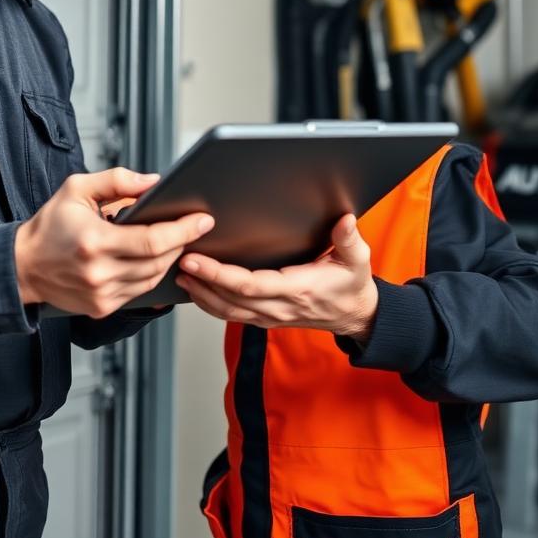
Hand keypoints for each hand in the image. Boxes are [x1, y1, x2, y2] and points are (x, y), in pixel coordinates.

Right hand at [15, 168, 213, 317]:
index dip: (183, 230)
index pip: (153, 241)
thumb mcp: (77, 189)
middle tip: (194, 226)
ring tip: (176, 239)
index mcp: (94, 241)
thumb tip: (152, 182)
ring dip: (170, 259)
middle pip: (159, 262)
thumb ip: (117, 180)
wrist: (23, 266)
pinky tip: (156, 258)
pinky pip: (140, 291)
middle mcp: (99, 273)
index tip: (203, 219)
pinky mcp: (102, 308)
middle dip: (181, 242)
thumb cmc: (49, 226)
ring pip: (153, 279)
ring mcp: (102, 295)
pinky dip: (152, 274)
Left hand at [175, 213, 378, 341]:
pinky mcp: (265, 317)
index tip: (196, 259)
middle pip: (230, 298)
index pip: (249, 285)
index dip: (218, 274)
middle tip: (179, 261)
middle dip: (201, 280)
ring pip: (227, 310)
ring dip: (201, 294)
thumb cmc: (351, 285)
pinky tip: (196, 290)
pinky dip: (210, 303)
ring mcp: (270, 315)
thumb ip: (350, 240)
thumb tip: (345, 220)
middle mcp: (278, 306)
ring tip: (180, 275)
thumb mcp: (357, 260)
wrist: (354, 315)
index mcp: (297, 289)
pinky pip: (232, 314)